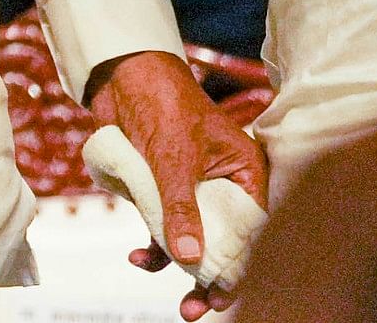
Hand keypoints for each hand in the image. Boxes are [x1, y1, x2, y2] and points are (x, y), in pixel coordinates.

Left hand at [91, 49, 268, 317]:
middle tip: (197, 310)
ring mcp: (193, 192)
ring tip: (181, 305)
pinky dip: (154, 247)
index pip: (256, 231)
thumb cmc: (161, 104)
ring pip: (195, 242)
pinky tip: (138, 257)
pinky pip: (165, 230)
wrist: (120, 78)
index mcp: (247, 176)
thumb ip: (180, 206)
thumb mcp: (174, 157)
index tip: (226, 295)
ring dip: (184, 271)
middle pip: (227, 244)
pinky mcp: (163, 193)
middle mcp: (226, 189)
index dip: (244, 267)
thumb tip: (188, 257)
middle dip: (214, 280)